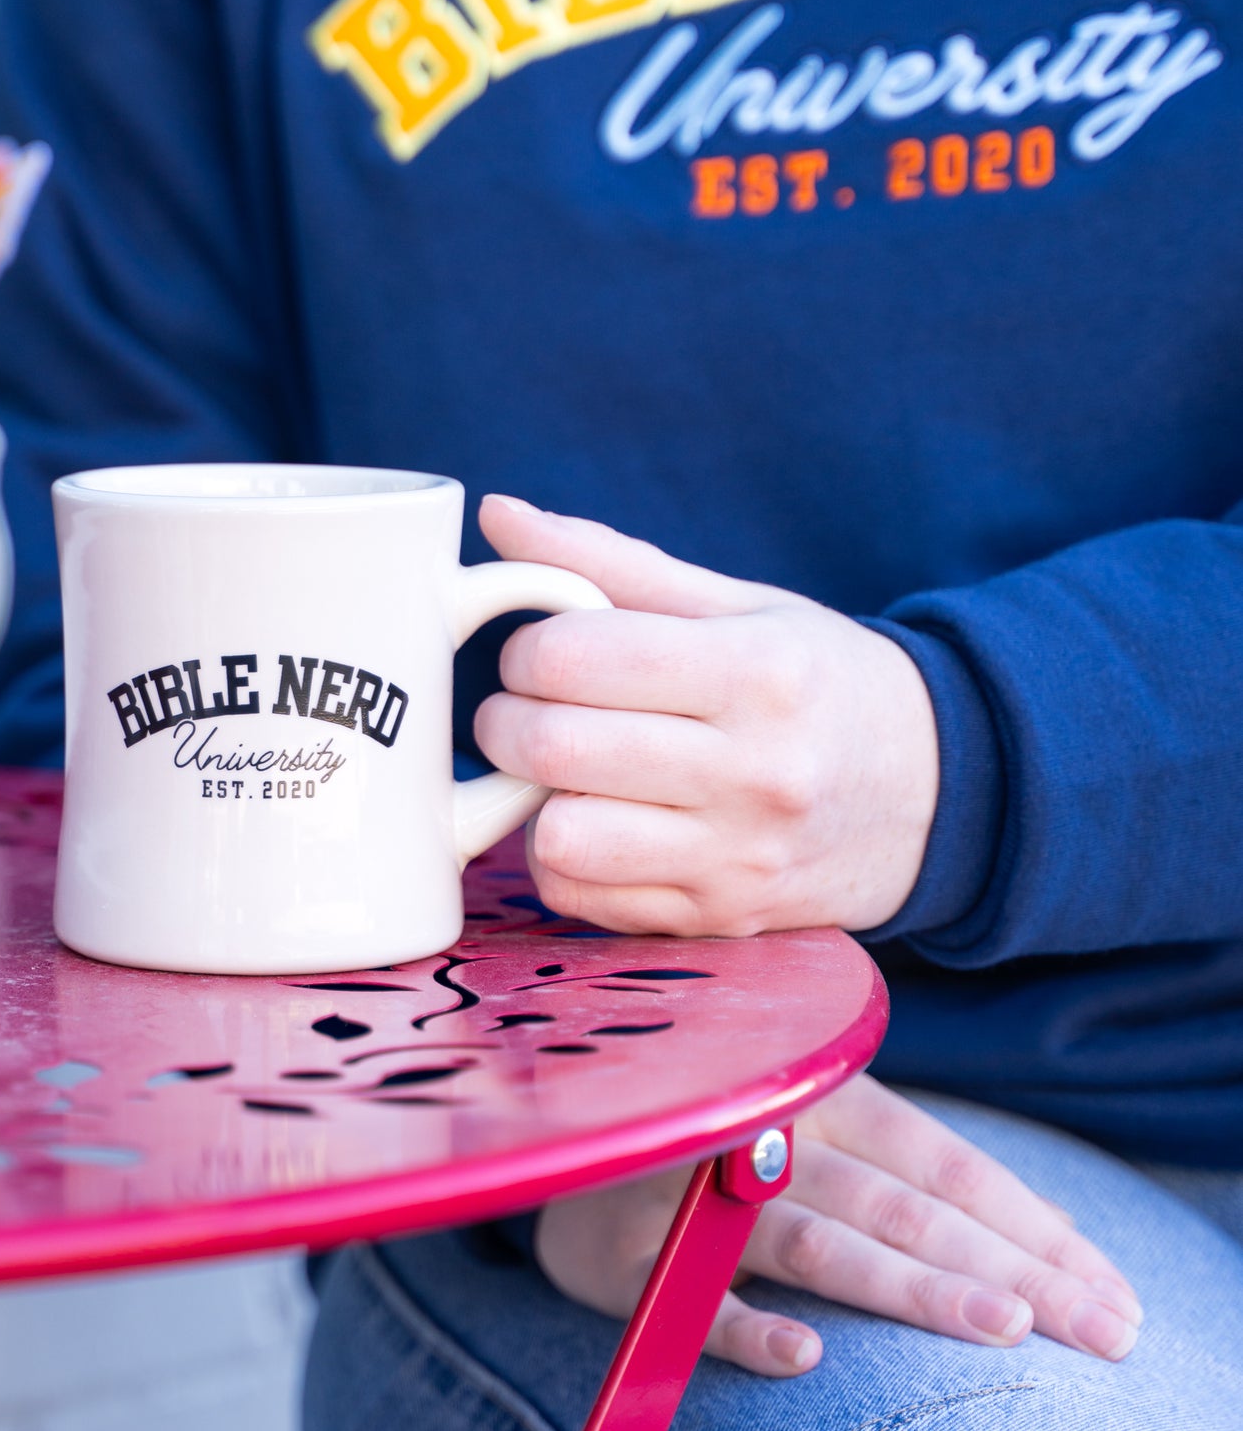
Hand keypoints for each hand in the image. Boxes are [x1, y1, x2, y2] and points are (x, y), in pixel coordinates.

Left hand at [474, 495, 937, 936]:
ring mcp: (738, 856)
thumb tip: (498, 514)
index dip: (529, 650)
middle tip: (526, 710)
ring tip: (561, 774)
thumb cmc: (818, 684)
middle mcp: (754, 771)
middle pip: (556, 747)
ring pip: (561, 837)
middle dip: (509, 722)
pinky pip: (584, 897)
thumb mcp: (741, 606)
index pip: (578, 656)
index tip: (542, 652)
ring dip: (534, 801)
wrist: (932, 795)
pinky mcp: (720, 916)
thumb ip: (614, 563)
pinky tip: (594, 822)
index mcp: (757, 672)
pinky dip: (563, 859)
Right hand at [535, 1075, 1143, 1375]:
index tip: (1116, 1296)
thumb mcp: (813, 1139)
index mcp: (826, 1101)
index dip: (1036, 1227)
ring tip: (999, 1328)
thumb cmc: (709, 1153)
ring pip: (817, 1241)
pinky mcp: (621, 1259)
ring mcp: (692, 1196)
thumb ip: (920, 1181)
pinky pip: (688, 1298)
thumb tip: (1055, 1234)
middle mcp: (768, 1136)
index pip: (952, 1165)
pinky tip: (805, 1357)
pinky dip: (743, 1325)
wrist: (550, 1151)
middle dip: (1010, 1271)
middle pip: (905, 1207)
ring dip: (908, 1285)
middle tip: (1100, 1332)